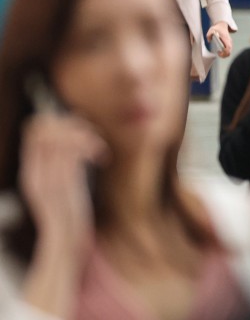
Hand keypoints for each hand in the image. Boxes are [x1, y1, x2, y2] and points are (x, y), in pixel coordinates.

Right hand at [19, 114, 106, 256]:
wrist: (65, 244)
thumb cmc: (70, 215)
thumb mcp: (65, 184)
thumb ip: (65, 163)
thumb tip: (77, 136)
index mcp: (31, 171)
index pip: (34, 130)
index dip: (60, 121)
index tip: (81, 128)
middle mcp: (33, 173)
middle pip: (45, 128)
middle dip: (73, 124)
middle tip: (92, 136)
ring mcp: (46, 179)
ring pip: (60, 138)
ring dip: (85, 135)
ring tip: (99, 148)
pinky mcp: (61, 187)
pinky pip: (72, 154)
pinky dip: (90, 148)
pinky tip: (101, 159)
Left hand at [206, 22, 232, 57]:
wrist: (222, 25)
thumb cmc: (217, 28)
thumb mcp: (211, 30)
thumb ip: (209, 35)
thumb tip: (209, 40)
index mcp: (226, 38)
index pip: (228, 48)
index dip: (224, 52)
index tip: (219, 52)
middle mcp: (229, 41)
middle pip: (229, 51)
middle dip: (224, 55)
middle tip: (218, 54)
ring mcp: (229, 42)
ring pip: (229, 51)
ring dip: (224, 54)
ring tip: (219, 52)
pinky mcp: (228, 43)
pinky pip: (228, 50)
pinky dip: (225, 52)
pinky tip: (220, 50)